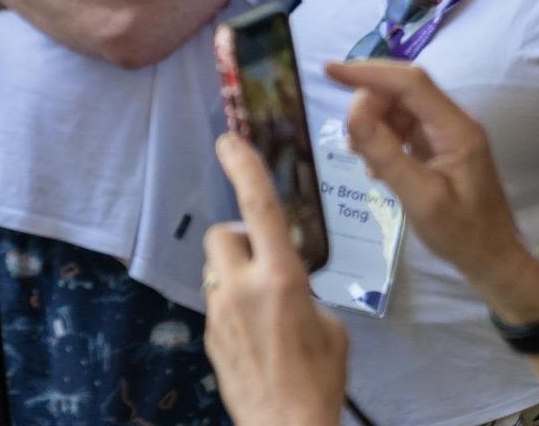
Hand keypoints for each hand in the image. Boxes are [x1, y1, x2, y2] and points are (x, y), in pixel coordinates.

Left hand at [204, 134, 348, 425]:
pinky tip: (257, 334)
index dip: (245, 168)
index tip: (230, 140)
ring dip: (236, 271)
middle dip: (241, 238)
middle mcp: (241, 287)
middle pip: (224, 232)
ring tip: (264, 306)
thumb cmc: (320, 380)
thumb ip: (304, 292)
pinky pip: (217, 299)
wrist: (285, 424)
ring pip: (217, 266)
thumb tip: (287, 284)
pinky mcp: (207, 331)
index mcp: (280, 279)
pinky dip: (234, 303)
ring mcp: (218, 309)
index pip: (259, 209)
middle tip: (266, 263)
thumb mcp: (331, 328)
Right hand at [324, 58, 538, 312]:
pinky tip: (375, 165)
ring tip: (362, 157)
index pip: (410, 83)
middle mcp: (454, 122)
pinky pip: (403, 125)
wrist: (493, 259)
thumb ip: (387, 156)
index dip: (368, 72)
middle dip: (368, 104)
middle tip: (351, 141)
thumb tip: (351, 117)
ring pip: (399, 107)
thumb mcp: (421, 199)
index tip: (328, 71)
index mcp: (457, 130)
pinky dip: (382, 137)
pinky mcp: (439, 145)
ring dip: (373, 123)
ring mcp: (446, 133)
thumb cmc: (462, 234)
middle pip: (402, 90)